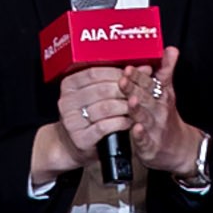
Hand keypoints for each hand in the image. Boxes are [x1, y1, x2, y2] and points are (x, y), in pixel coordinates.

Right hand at [51, 60, 139, 179]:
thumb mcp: (98, 93)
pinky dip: (121, 123)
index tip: (132, 74)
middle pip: (101, 90)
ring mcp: (71, 121)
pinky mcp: (80, 138)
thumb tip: (146, 68)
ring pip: (105, 108)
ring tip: (136, 107)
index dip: (116, 73)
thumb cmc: (90, 114)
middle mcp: (66, 101)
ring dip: (125, 107)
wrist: (74, 144)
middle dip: (124, 90)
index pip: (94, 73)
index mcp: (68, 85)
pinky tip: (129, 122)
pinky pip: (104, 127)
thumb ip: (118, 78)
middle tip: (139, 92)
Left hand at [126, 67, 206, 183]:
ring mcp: (155, 128)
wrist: (179, 149)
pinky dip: (140, 135)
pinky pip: (145, 140)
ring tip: (130, 100)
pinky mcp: (150, 146)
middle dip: (134, 87)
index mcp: (161, 96)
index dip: (139, 75)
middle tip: (123, 78)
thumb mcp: (168, 92)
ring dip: (138, 109)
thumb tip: (171, 48)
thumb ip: (167, 70)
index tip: (128, 67)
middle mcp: (159, 110)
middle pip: (145, 97)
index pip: (150, 82)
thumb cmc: (166, 116)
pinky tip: (136, 129)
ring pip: (145, 117)